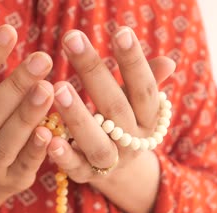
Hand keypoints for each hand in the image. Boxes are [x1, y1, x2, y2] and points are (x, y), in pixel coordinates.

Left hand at [47, 27, 175, 183]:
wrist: (121, 170)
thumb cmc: (124, 122)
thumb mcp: (137, 104)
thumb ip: (146, 82)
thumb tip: (168, 62)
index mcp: (148, 118)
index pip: (145, 88)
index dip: (135, 62)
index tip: (121, 32)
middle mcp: (133, 141)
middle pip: (116, 107)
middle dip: (94, 73)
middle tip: (71, 40)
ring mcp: (111, 161)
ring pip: (97, 141)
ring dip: (77, 115)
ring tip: (57, 88)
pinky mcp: (87, 176)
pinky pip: (76, 168)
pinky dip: (63, 155)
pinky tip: (48, 137)